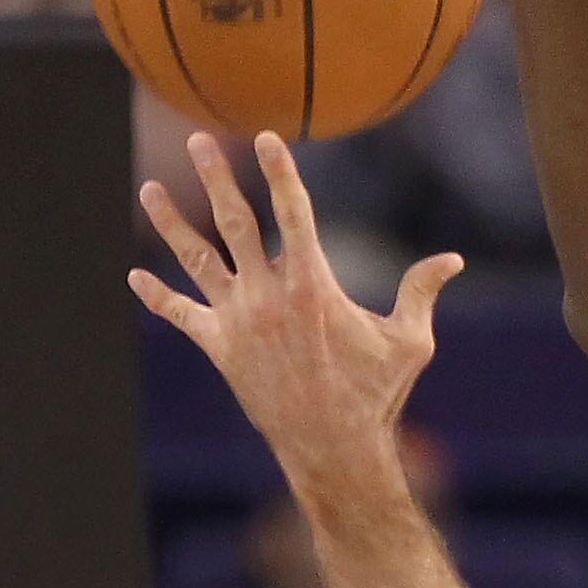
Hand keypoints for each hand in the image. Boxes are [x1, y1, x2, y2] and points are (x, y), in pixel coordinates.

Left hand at [130, 134, 460, 498]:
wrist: (332, 449)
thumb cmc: (376, 396)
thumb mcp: (409, 342)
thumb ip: (421, 293)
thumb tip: (453, 260)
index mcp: (313, 284)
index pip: (293, 212)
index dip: (280, 171)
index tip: (265, 138)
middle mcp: (268, 295)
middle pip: (235, 222)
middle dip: (216, 178)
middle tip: (198, 140)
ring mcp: (239, 321)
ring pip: (198, 260)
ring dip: (173, 222)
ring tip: (150, 189)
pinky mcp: (220, 349)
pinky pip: (183, 316)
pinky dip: (157, 297)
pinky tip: (134, 276)